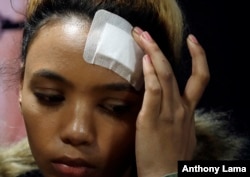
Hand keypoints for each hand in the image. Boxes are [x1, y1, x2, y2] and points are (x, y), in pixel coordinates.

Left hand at [132, 27, 209, 176]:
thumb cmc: (172, 157)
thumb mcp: (183, 134)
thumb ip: (180, 117)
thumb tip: (173, 108)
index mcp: (188, 111)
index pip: (200, 79)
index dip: (199, 58)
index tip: (193, 41)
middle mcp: (181, 108)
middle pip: (174, 71)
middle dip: (160, 48)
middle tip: (147, 33)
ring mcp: (167, 113)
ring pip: (164, 76)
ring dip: (152, 53)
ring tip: (141, 37)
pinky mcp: (151, 120)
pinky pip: (154, 92)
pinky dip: (150, 74)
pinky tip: (145, 60)